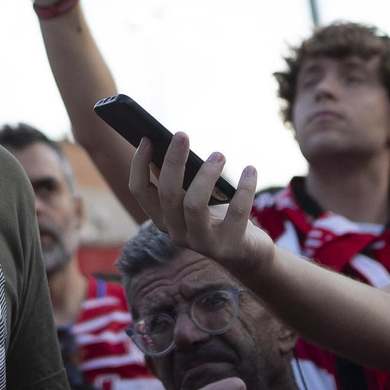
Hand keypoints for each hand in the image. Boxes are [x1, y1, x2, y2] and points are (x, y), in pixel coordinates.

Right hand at [129, 133, 271, 280]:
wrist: (247, 254)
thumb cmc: (218, 217)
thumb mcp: (194, 198)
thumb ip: (179, 180)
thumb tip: (167, 145)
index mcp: (164, 218)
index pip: (140, 191)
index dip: (139, 164)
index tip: (147, 138)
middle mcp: (177, 233)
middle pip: (167, 194)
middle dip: (173, 161)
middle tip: (181, 135)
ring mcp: (202, 243)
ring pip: (194, 205)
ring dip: (207, 175)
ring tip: (219, 155)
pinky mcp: (229, 246)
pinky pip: (236, 212)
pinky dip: (244, 188)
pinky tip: (250, 170)